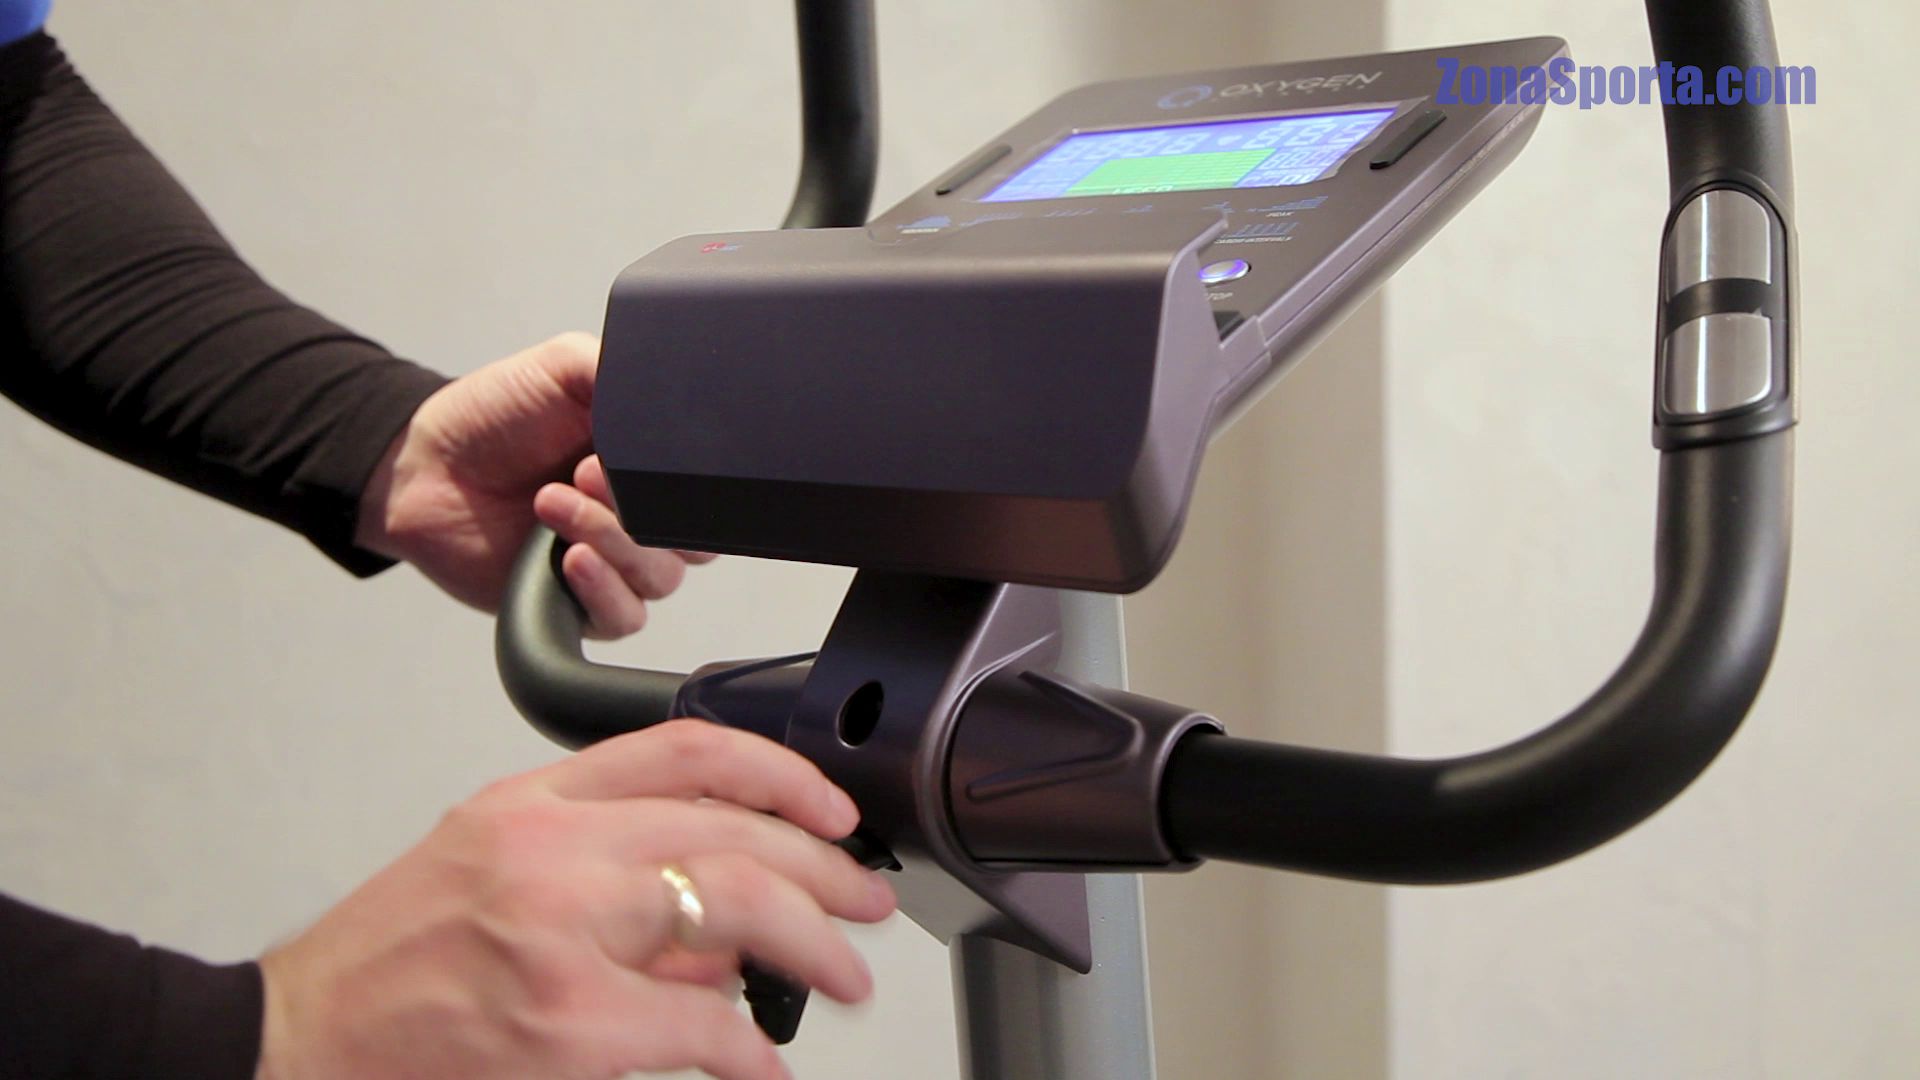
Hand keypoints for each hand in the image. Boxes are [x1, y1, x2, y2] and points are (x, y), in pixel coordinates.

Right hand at [256, 721, 896, 1079]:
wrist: (300, 1038)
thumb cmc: (394, 959)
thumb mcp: (493, 863)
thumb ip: (607, 864)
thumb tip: (726, 914)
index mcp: (534, 800)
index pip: (687, 748)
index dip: (782, 773)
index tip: (831, 811)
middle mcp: (550, 848)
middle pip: (730, 827)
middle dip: (823, 868)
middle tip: (864, 902)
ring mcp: (558, 934)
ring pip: (732, 904)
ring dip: (812, 942)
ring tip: (845, 972)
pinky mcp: (565, 1025)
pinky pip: (701, 1025)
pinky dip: (751, 1050)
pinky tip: (764, 1064)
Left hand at [357, 333, 713, 637]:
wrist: (426, 465)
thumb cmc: (494, 416)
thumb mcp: (566, 367)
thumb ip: (625, 376)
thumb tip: (675, 397)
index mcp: (649, 467)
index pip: (705, 493)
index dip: (683, 483)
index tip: (632, 457)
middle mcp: (641, 518)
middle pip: (692, 541)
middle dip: (643, 510)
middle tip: (584, 474)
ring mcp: (613, 564)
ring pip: (659, 578)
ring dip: (611, 540)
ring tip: (552, 503)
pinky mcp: (580, 605)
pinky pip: (623, 616)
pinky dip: (605, 590)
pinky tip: (571, 560)